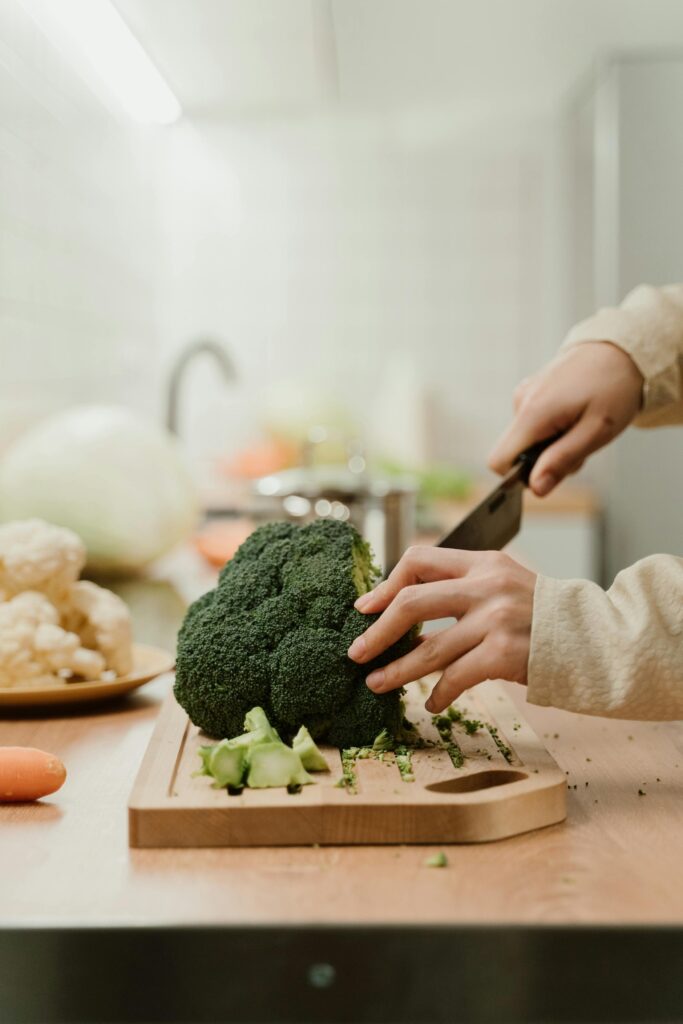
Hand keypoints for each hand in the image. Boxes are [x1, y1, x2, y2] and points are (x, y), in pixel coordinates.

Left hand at [347, 546, 535, 712]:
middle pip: (411, 602)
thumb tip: (406, 614)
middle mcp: (486, 586)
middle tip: (356, 653)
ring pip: (428, 648)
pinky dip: (439, 694)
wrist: (598, 639)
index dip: (386, 584)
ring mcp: (495, 619)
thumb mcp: (507, 585)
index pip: (420, 559)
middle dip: (377, 631)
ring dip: (396, 670)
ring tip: (376, 684)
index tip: (366, 608)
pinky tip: (432, 704)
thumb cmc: (545, 617)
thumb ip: (466, 589)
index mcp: (483, 562)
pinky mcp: (504, 654)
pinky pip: (455, 677)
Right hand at [489, 341, 643, 495]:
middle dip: (544, 460)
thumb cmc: (614, 388)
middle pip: (516, 452)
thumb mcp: (596, 432)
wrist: (621, 349)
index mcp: (533, 413)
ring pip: (526, 440)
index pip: (498, 461)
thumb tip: (535, 488)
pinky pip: (532, 424)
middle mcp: (521, 402)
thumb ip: (562, 461)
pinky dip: (552, 429)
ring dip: (552, 444)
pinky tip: (574, 416)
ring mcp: (524, 394)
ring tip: (581, 427)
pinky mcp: (531, 391)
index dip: (520, 476)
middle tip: (580, 445)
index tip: (551, 471)